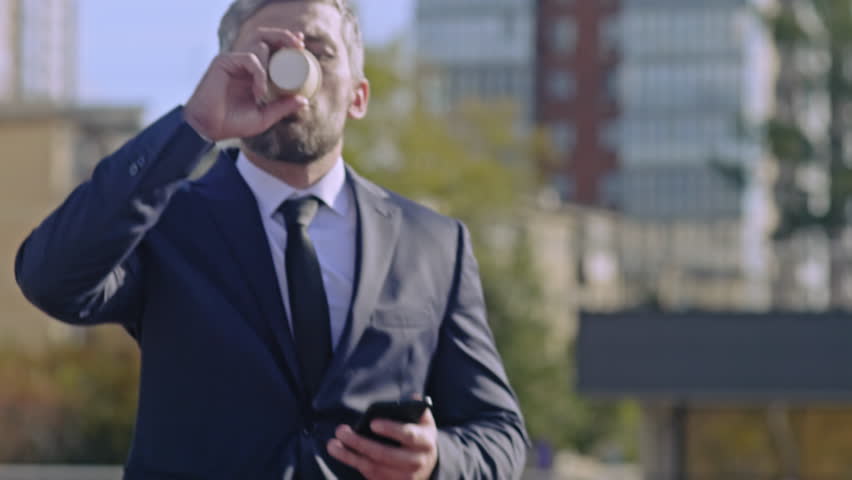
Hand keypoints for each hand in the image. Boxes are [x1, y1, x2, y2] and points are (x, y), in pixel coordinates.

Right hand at [184, 28, 308, 140]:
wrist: (209, 128)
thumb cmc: (233, 123)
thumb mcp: (264, 116)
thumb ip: (282, 107)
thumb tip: (305, 100)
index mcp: (253, 72)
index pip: (271, 49)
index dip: (285, 42)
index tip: (301, 44)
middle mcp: (244, 63)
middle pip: (265, 38)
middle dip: (284, 37)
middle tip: (300, 45)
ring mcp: (234, 61)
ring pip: (260, 44)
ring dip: (274, 60)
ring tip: (279, 79)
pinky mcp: (224, 62)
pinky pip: (250, 59)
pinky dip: (260, 74)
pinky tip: (260, 92)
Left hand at [328, 408, 438, 479]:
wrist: (426, 467)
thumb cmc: (420, 438)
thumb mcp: (424, 423)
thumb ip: (418, 409)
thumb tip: (412, 398)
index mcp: (425, 442)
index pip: (408, 435)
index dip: (391, 429)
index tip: (372, 423)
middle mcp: (416, 462)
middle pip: (384, 454)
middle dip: (359, 443)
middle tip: (341, 431)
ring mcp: (403, 477)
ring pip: (372, 467)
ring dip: (349, 456)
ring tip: (332, 443)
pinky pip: (369, 475)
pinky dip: (353, 464)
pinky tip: (341, 453)